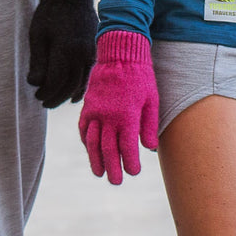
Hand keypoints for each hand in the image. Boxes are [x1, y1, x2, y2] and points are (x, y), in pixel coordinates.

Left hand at [27, 0, 97, 107]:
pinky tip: (72, 93)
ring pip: (81, 83)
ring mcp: (92, 53)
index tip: (36, 94)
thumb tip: (34, 84)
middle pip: (70, 86)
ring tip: (55, 98)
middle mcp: (82, 54)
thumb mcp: (37, 34)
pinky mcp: (95, 51)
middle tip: (43, 101)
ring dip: (68, 94)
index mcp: (66, 49)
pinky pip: (89, 75)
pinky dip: (80, 86)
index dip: (46, 92)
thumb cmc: (50, 13)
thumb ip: (37, 61)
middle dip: (56, 97)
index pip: (56, 82)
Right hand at [78, 30, 158, 183]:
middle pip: (108, 150)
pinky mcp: (87, 104)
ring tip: (99, 173)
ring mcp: (95, 111)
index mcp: (127, 116)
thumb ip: (149, 126)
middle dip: (112, 168)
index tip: (134, 172)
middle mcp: (108, 116)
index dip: (130, 164)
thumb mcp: (151, 100)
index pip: (127, 149)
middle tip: (115, 182)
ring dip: (95, 159)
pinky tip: (89, 149)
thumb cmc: (140, 76)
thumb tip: (149, 149)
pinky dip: (85, 141)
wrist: (119, 53)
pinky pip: (83, 127)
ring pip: (92, 142)